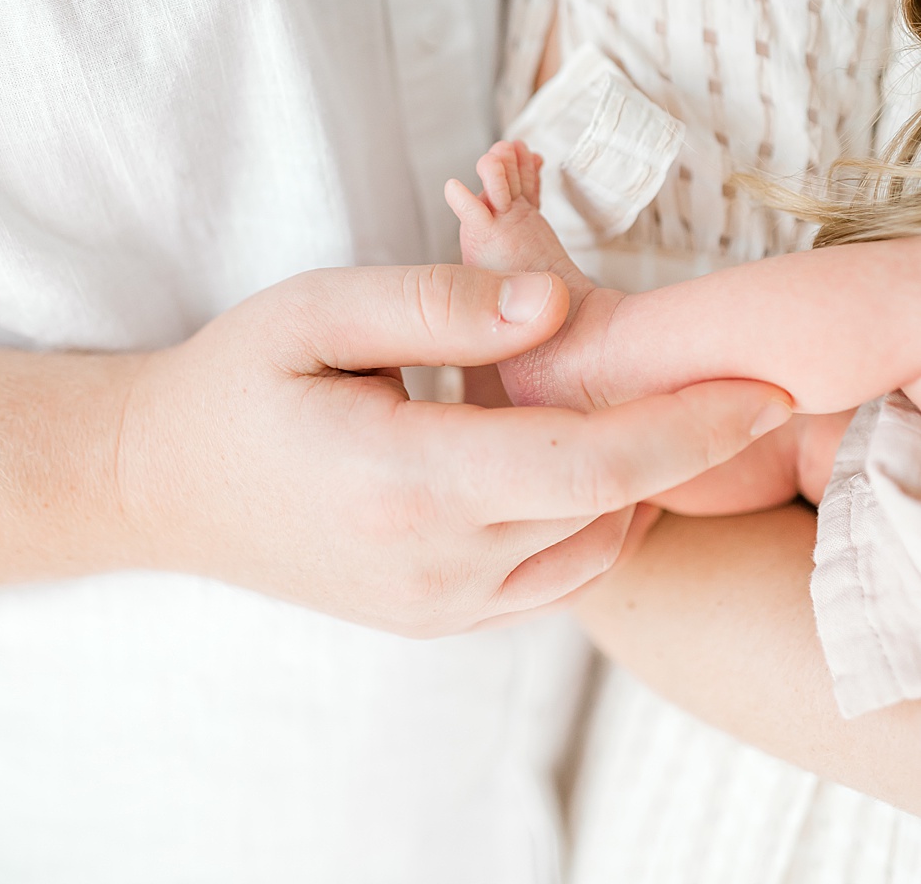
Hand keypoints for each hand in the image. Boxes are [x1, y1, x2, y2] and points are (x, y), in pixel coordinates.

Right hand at [107, 264, 793, 634]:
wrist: (158, 483)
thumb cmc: (232, 383)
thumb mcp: (315, 309)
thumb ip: (437, 304)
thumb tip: (556, 305)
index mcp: (403, 482)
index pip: (587, 464)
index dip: (687, 426)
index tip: (762, 389)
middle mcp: (431, 566)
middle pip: (607, 507)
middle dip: (681, 442)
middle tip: (727, 377)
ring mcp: (435, 606)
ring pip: (591, 551)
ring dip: (638, 483)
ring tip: (639, 405)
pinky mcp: (436, 618)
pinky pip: (553, 579)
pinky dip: (595, 522)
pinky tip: (584, 462)